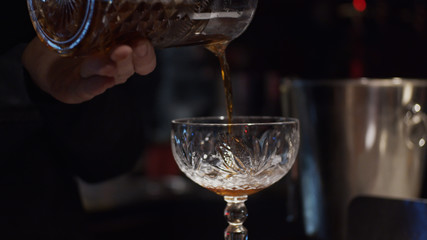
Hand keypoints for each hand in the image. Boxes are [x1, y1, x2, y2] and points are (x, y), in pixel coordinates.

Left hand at [22, 37, 156, 103]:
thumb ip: (104, 19)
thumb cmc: (74, 37)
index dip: (145, 54)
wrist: (45, 57)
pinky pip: (87, 89)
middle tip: (122, 49)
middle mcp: (114, 68)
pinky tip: (102, 82)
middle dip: (126, 58)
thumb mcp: (91, 24)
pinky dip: (96, 86)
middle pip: (128, 68)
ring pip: (109, 77)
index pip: (144, 59)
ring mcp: (97, 80)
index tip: (141, 44)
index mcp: (123, 52)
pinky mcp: (77, 89)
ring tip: (108, 65)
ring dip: (110, 69)